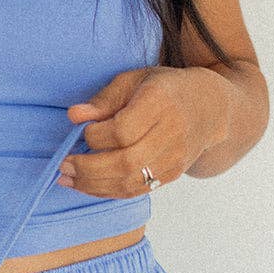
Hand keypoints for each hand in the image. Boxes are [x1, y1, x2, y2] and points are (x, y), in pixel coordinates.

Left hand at [60, 67, 227, 194]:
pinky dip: (109, 191)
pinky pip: (137, 190)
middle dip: (88, 168)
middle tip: (63, 166)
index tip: (82, 131)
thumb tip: (74, 116)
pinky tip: (88, 186)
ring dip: (94, 185)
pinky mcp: (173, 174)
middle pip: (126, 162)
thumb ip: (104, 99)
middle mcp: (172, 133)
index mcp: (160, 103)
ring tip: (68, 179)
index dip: (95, 135)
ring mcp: (175, 158)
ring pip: (131, 182)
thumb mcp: (134, 80)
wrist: (211, 107)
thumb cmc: (165, 89)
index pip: (123, 129)